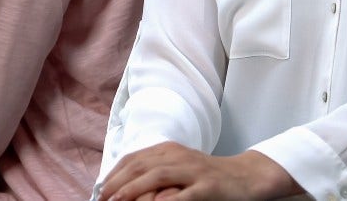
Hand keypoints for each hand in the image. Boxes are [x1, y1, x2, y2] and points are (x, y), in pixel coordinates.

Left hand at [97, 142, 303, 200]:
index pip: (133, 158)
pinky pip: (184, 193)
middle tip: (103, 198)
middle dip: (118, 182)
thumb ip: (157, 173)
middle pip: (140, 165)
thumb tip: (127, 186)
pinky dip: (167, 200)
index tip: (101, 189)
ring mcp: (192, 169)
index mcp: (167, 150)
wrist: (245, 176)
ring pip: (156, 175)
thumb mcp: (179, 168)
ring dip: (134, 189)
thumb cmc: (207, 176)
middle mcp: (177, 155)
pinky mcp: (207, 185)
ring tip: (118, 200)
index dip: (114, 173)